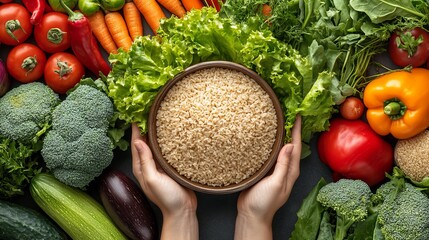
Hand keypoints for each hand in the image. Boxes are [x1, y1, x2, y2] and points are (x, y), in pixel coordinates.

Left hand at [131, 123, 197, 239]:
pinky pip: (167, 149)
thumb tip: (138, 141)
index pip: (136, 143)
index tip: (137, 113)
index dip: (136, 128)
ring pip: (157, 144)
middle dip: (146, 127)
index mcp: (141, 167)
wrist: (183, 209)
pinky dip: (168, 140)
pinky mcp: (171, 166)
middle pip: (145, 141)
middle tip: (149, 111)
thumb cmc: (167, 198)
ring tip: (161, 117)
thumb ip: (146, 161)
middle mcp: (149, 164)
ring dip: (157, 132)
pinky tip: (173, 132)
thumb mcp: (153, 179)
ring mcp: (160, 165)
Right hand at [234, 115, 301, 239]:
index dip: (297, 130)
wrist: (250, 214)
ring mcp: (274, 169)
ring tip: (276, 120)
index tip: (298, 115)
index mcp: (290, 171)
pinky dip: (267, 143)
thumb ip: (283, 165)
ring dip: (278, 135)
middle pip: (289, 145)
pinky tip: (262, 137)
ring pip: (278, 148)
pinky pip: (268, 153)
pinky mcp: (263, 170)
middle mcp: (284, 168)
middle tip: (288, 113)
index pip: (296, 146)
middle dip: (290, 129)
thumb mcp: (276, 183)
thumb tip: (290, 145)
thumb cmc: (264, 202)